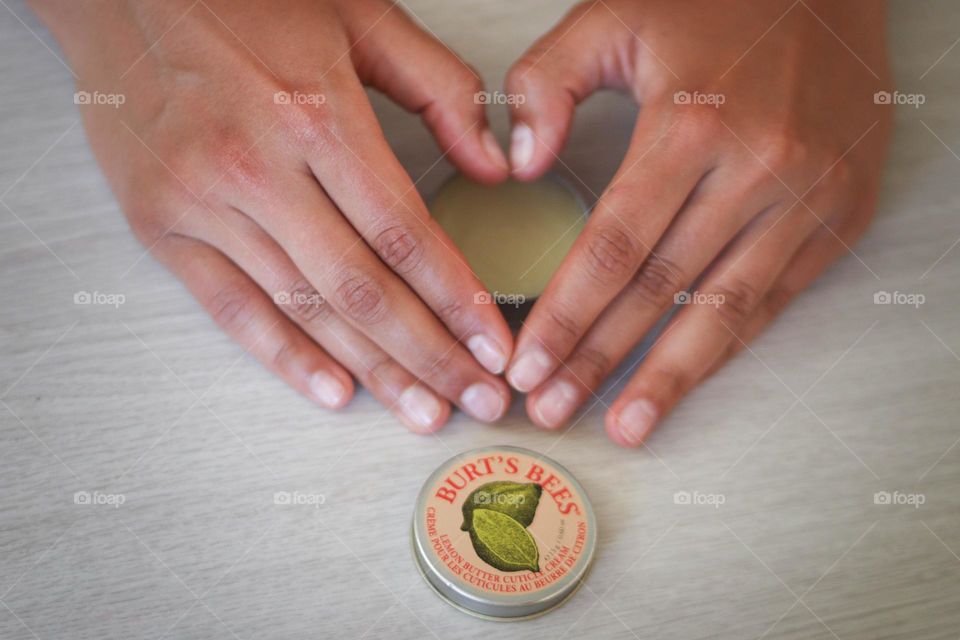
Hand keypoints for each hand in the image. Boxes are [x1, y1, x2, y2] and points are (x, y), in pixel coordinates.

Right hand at [31, 0, 514, 431]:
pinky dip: (284, 356)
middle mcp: (259, 166)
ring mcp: (204, 201)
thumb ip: (440, 88)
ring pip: (304, 308)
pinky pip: (231, 307)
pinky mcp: (162, 225)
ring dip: (372, 369)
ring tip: (424, 409)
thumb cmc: (245, 1)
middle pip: (362, 288)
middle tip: (478, 399)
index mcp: (317, 112)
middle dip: (430, 354)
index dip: (457, 298)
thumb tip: (495, 165)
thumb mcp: (361, 15)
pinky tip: (333, 391)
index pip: (404, 231)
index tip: (494, 344)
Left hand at [502, 0, 891, 443]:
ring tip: (622, 426)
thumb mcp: (613, 17)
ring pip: (724, 311)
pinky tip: (686, 380)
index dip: (566, 314)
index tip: (528, 364)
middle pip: (661, 290)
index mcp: (691, 125)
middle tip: (554, 409)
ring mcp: (805, 200)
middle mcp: (755, 171)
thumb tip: (517, 165)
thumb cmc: (717, 2)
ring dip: (667, 377)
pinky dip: (726, 347)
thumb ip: (548, 85)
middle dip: (600, 359)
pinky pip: (773, 299)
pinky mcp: (837, 217)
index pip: (614, 246)